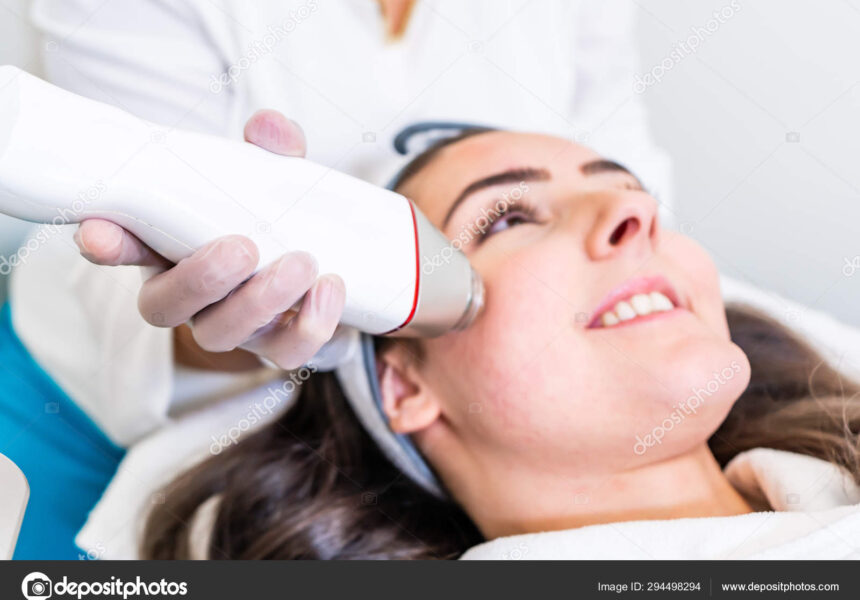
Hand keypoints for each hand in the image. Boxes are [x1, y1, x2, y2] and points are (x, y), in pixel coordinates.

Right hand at [73, 110, 345, 369]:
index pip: (124, 248)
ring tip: (303, 263)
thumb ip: (268, 153)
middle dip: (201, 279)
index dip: (107, 245)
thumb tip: (269, 127)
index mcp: (170, 249)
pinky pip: (288, 352)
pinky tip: (331, 286)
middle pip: (165, 308)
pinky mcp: (277, 346)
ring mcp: (232, 327)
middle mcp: (190, 297)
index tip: (96, 233)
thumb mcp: (270, 180)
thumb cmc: (277, 220)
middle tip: (243, 247)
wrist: (326, 265)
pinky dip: (312, 324)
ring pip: (224, 335)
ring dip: (261, 302)